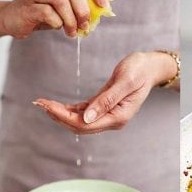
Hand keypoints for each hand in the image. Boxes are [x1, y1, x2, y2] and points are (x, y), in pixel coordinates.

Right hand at [0, 0, 109, 38]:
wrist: (10, 19)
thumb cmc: (38, 13)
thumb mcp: (61, 8)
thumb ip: (78, 6)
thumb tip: (101, 9)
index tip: (104, 5)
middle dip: (83, 9)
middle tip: (85, 25)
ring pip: (60, 0)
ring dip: (70, 19)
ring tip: (72, 31)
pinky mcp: (27, 6)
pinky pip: (46, 12)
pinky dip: (56, 23)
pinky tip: (56, 27)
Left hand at [32, 51, 175, 134]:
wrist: (151, 66)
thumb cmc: (140, 70)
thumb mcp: (125, 81)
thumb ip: (107, 100)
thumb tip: (88, 117)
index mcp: (118, 117)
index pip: (85, 124)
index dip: (63, 117)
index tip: (48, 107)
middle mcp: (111, 120)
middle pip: (79, 125)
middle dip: (58, 115)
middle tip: (40, 103)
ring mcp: (107, 115)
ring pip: (79, 121)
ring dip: (60, 113)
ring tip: (43, 103)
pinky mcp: (103, 108)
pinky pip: (82, 113)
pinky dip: (69, 109)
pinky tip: (56, 105)